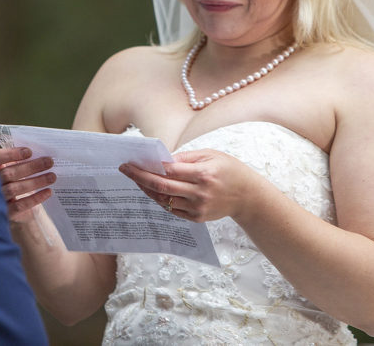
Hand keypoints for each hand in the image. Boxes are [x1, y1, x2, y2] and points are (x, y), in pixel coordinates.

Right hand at [0, 147, 55, 223]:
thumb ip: (8, 162)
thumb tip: (31, 154)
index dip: (12, 154)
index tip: (29, 152)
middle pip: (9, 173)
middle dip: (31, 167)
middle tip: (49, 162)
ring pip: (15, 189)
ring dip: (36, 182)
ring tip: (52, 176)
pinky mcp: (1, 213)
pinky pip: (19, 206)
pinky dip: (34, 198)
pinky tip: (47, 192)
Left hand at [118, 148, 258, 222]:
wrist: (248, 196)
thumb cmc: (229, 170)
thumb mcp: (211, 155)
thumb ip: (185, 158)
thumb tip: (161, 160)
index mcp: (203, 174)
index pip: (168, 171)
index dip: (147, 167)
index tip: (132, 162)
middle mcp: (199, 193)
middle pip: (161, 186)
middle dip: (140, 178)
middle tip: (125, 170)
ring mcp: (197, 208)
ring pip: (164, 200)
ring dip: (147, 190)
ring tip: (137, 180)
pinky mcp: (197, 218)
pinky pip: (171, 209)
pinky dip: (160, 199)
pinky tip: (153, 191)